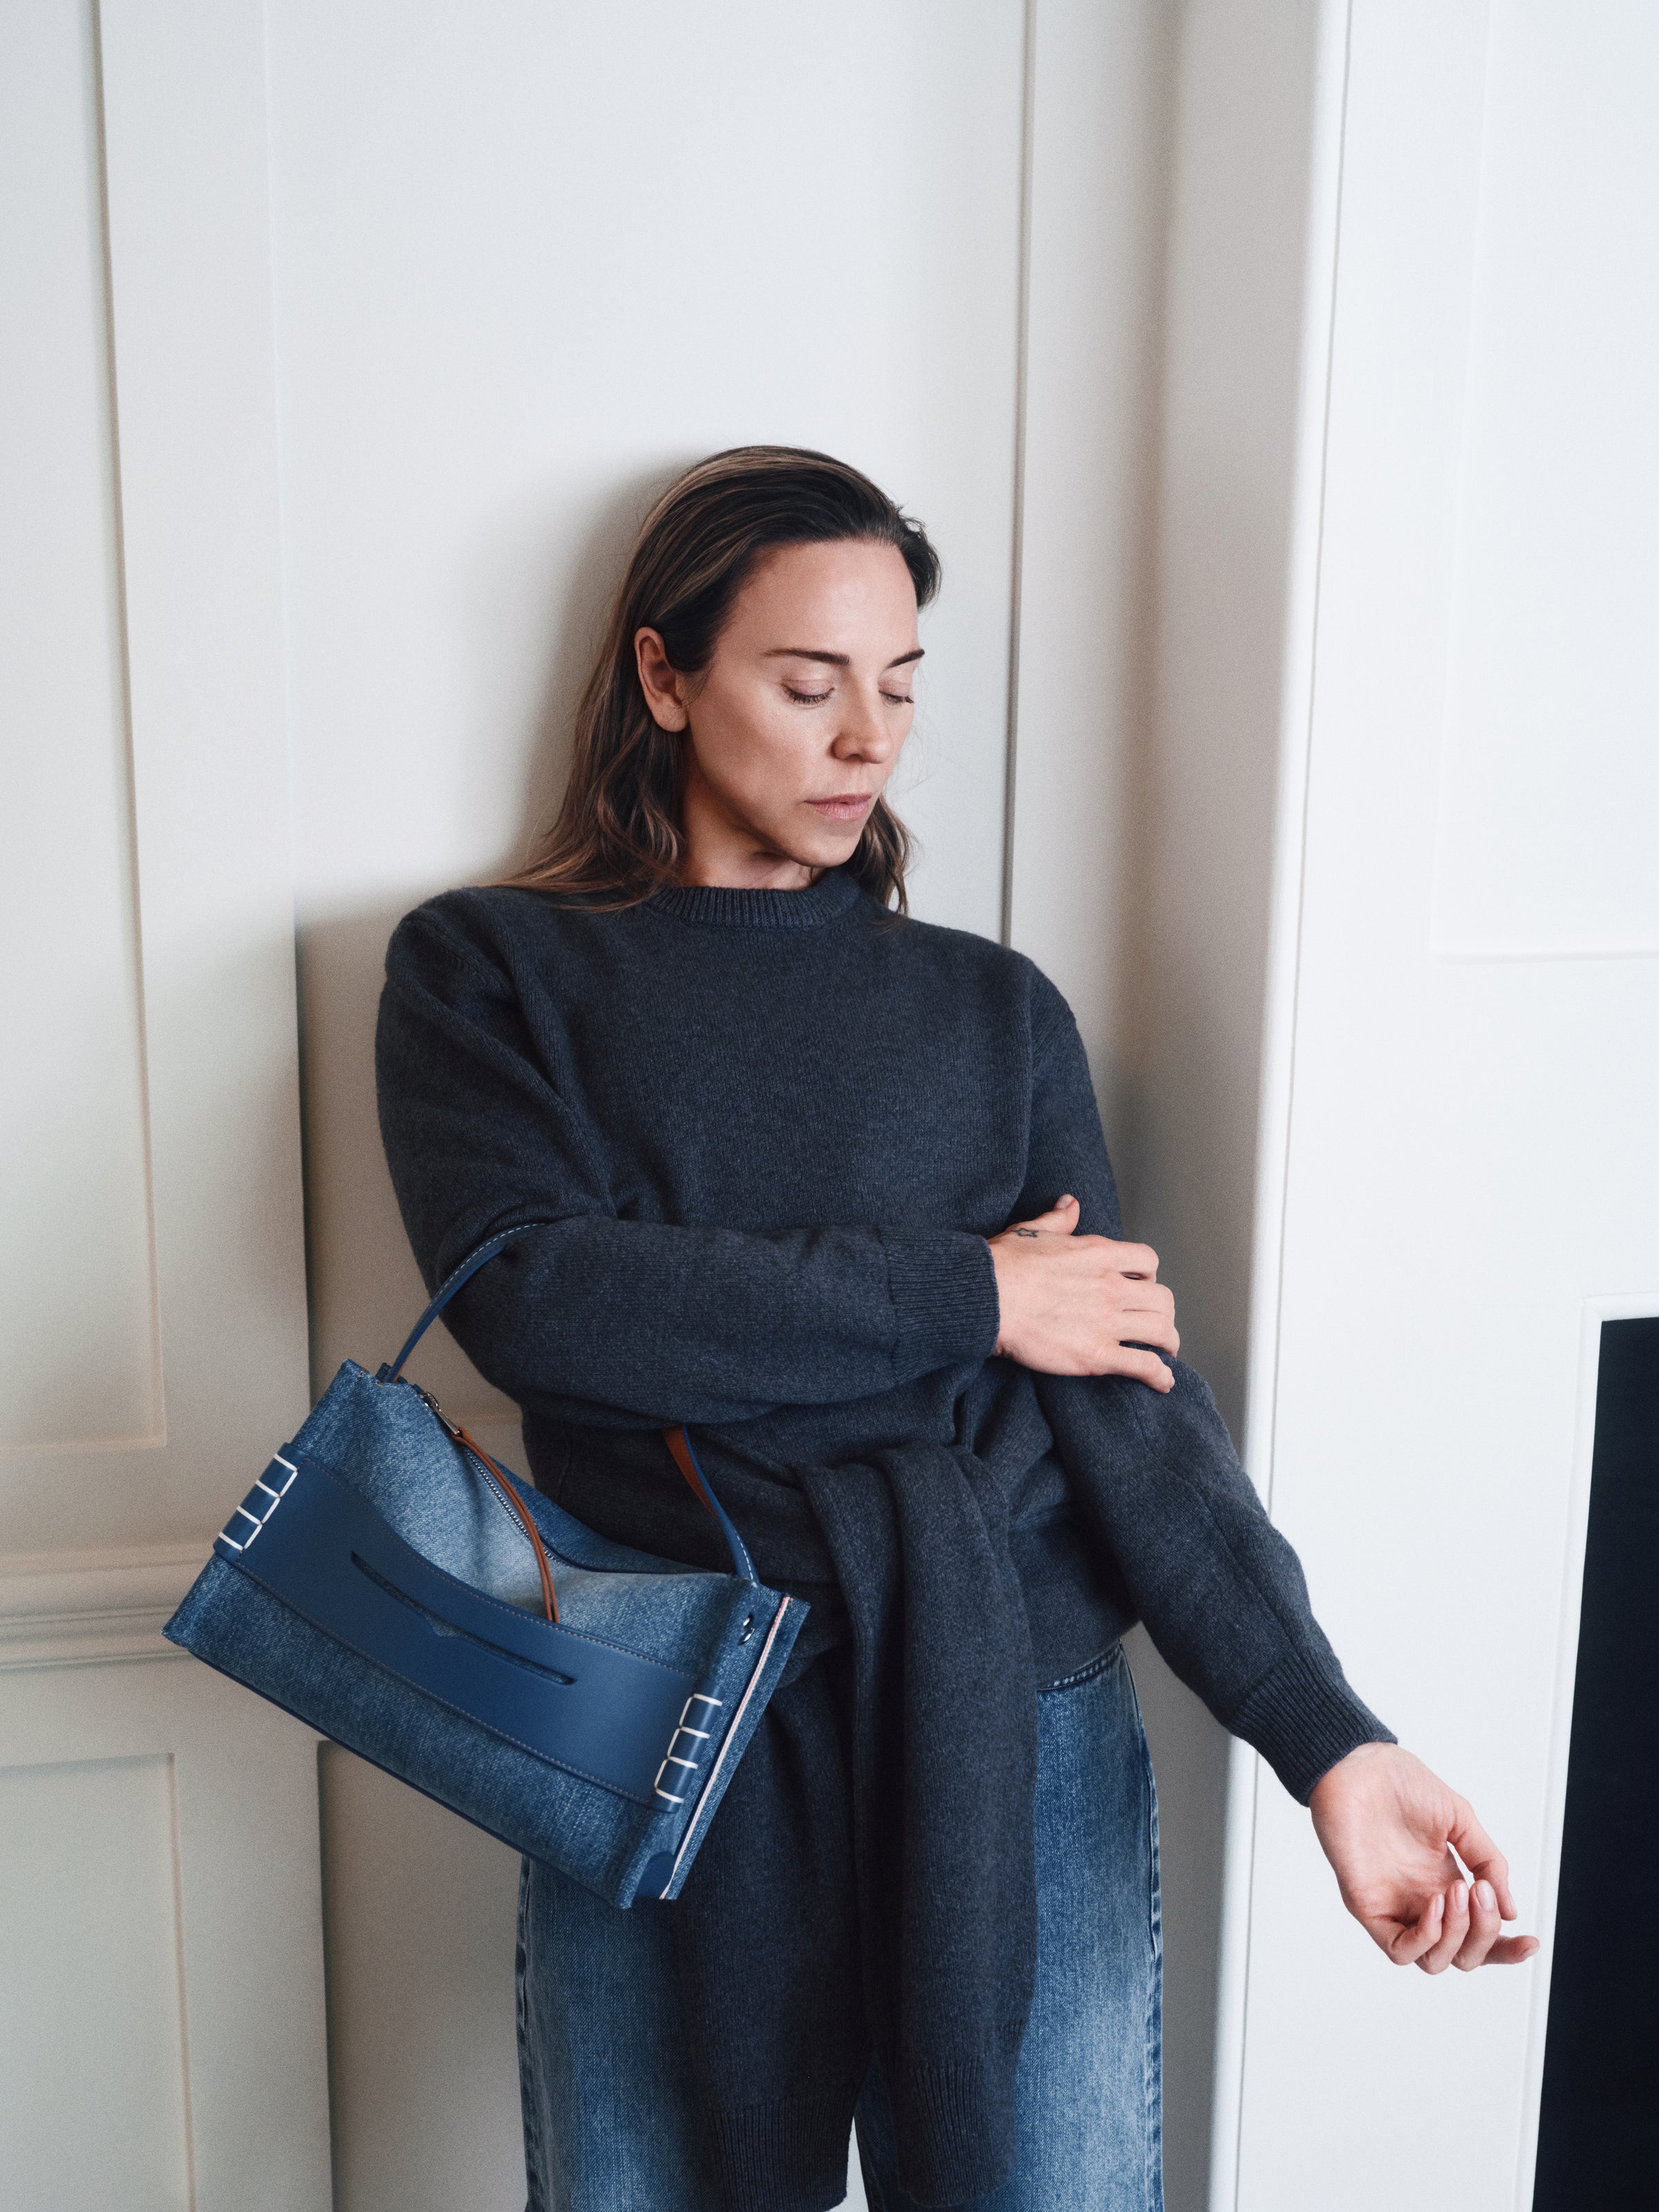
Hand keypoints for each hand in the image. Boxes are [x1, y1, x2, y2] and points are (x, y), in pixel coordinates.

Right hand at [987, 1195, 1177, 1388]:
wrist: (986, 1299)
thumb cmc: (1002, 1266)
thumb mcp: (1031, 1230)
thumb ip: (1058, 1219)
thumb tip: (1070, 1203)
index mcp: (1099, 1254)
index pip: (1147, 1260)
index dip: (1150, 1274)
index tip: (1142, 1285)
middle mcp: (1111, 1287)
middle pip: (1162, 1298)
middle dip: (1163, 1311)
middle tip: (1156, 1321)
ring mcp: (1107, 1322)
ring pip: (1160, 1331)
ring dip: (1169, 1342)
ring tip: (1167, 1350)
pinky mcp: (1096, 1355)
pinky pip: (1143, 1365)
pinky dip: (1160, 1376)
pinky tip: (1164, 1382)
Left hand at [1308, 1742, 1539, 1971]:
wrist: (1357, 1764)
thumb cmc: (1401, 1784)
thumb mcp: (1460, 1821)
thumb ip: (1488, 1863)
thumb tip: (1512, 1911)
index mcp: (1445, 1884)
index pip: (1479, 1935)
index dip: (1506, 1948)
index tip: (1531, 1942)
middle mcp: (1421, 1902)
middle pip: (1463, 1956)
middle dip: (1485, 1935)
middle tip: (1482, 1892)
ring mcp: (1395, 1907)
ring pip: (1434, 1962)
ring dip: (1457, 1935)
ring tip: (1456, 1890)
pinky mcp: (1367, 1907)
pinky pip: (1399, 1950)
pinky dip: (1425, 1938)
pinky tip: (1435, 1905)